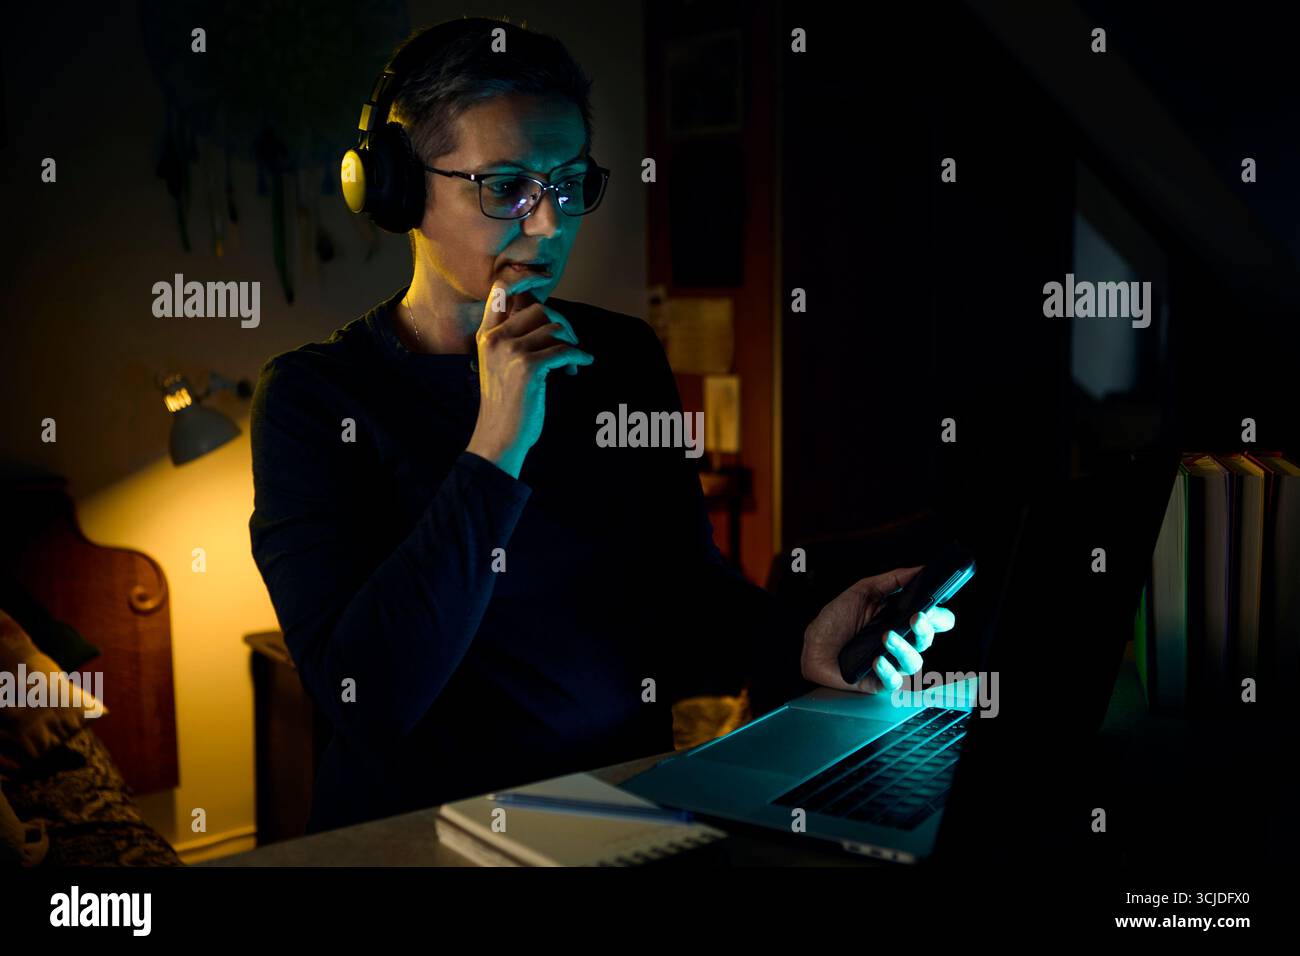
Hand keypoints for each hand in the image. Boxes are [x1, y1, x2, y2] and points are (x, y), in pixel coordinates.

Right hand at [465, 279, 593, 477]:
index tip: (541, 274)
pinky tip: (582, 365)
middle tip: (572, 344)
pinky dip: (579, 356)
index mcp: (486, 335)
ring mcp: (510, 351)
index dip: (522, 277)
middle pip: (540, 309)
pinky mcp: (528, 367)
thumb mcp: (501, 366)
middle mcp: (495, 338)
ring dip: (572, 344)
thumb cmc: (506, 404)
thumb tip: (548, 317)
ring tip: (573, 363)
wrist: (499, 439)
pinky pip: (564, 349)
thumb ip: (515, 339)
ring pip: (554, 328)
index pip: (500, 290)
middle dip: (564, 324)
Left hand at [800, 566, 956, 693]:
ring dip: (903, 648)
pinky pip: (892, 681)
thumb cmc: (836, 619)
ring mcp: (891, 662)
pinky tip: (876, 660)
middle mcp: (901, 641)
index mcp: (901, 619)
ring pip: (913, 661)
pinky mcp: (878, 681)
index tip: (934, 605)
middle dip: (926, 629)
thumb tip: (919, 569)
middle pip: (927, 639)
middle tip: (916, 618)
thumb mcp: (863, 592)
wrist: (811, 644)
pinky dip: (887, 670)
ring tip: (886, 636)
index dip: (940, 615)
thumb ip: (892, 580)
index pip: (934, 620)